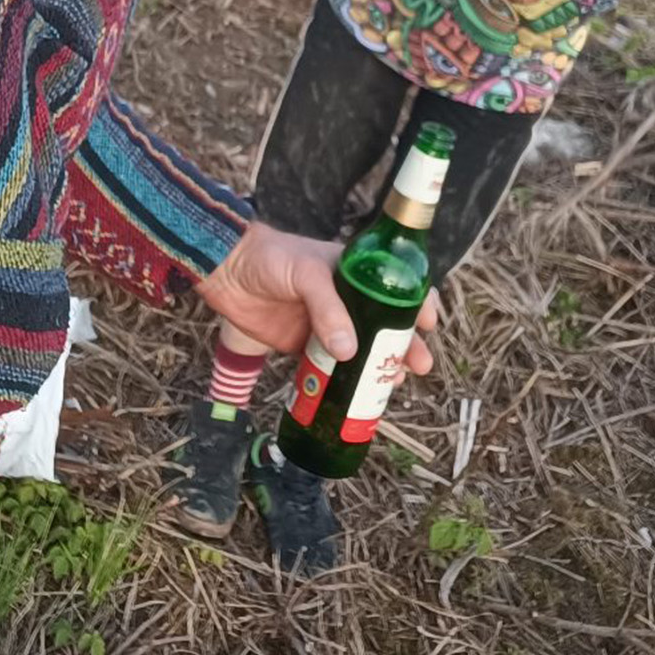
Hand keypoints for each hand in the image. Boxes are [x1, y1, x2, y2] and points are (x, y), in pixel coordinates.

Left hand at [197, 222, 439, 372]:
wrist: (225, 270)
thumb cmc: (270, 257)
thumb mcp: (306, 273)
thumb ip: (328, 310)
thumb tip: (349, 351)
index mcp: (354, 272)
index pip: (396, 285)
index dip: (418, 303)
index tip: (430, 324)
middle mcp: (346, 300)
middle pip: (386, 326)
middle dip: (405, 346)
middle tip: (418, 366)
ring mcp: (326, 325)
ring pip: (362, 351)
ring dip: (379, 368)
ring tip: (392, 384)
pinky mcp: (304, 347)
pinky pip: (330, 369)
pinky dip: (345, 383)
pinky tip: (356, 396)